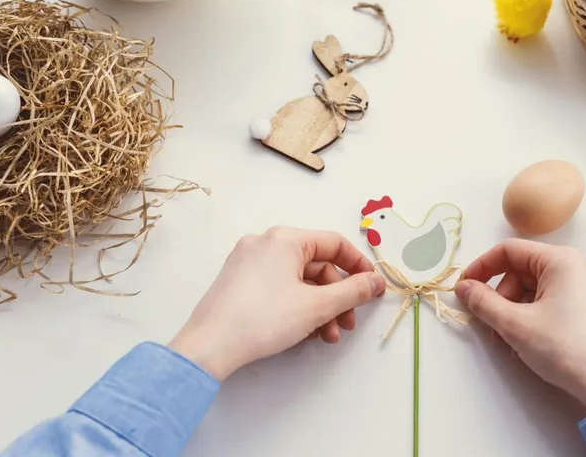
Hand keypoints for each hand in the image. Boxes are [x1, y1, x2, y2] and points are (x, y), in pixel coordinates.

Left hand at [168, 227, 385, 380]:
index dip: (359, 266)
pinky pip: (279, 287)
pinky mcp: (239, 281)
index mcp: (285, 238)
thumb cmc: (262, 319)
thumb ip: (353, 292)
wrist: (210, 346)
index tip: (372, 288)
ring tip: (327, 336)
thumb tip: (375, 282)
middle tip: (348, 323)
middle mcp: (265, 243)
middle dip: (337, 298)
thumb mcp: (317, 306)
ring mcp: (248, 261)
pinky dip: (297, 306)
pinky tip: (305, 332)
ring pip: (298, 280)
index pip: (334, 243)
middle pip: (317, 265)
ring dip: (319, 307)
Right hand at [455, 239, 585, 408]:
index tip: (465, 288)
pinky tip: (530, 341)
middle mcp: (580, 265)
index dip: (482, 267)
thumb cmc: (564, 348)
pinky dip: (535, 315)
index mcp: (563, 260)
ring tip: (512, 340)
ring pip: (537, 288)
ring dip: (516, 310)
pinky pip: (554, 300)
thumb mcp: (515, 324)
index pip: (510, 251)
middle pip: (524, 271)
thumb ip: (483, 302)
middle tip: (493, 325)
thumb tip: (464, 287)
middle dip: (502, 297)